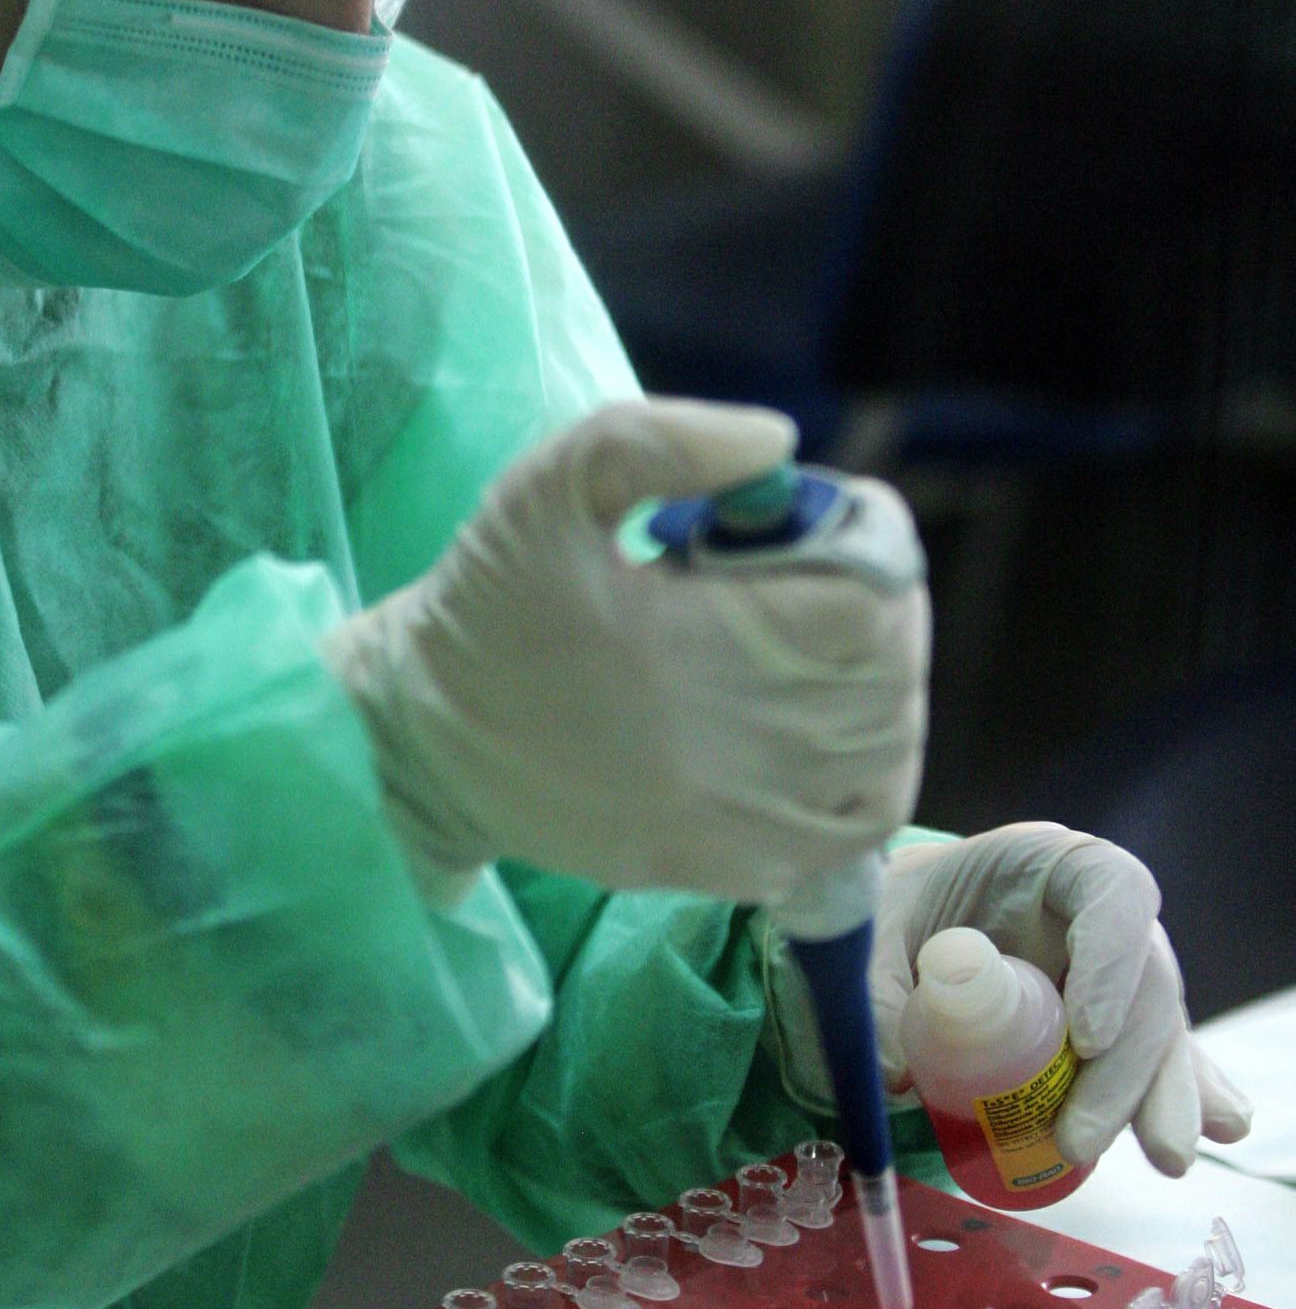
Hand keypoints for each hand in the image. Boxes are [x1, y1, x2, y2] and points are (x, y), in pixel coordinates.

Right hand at [323, 397, 930, 905]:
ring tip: (820, 639)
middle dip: (878, 606)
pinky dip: (870, 764)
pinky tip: (825, 720)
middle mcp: (724, 752)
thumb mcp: (546, 487)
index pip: (865, 607)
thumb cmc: (488, 605)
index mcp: (686, 649)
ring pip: (887, 749)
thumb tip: (778, 441)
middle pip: (888, 677)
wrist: (421, 742)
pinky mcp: (726, 866)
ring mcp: (732, 825)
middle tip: (822, 570)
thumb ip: (659, 442)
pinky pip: (856, 823)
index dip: (866, 547)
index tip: (819, 520)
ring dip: (879, 680)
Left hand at [870, 823, 1252, 1174]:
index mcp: (1054, 863)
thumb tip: (897, 1076)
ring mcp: (1119, 971)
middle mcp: (1104, 916)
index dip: (1113, 963)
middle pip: (1146, 981)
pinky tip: (1219, 1130)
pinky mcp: (1120, 1021)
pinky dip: (1184, 1095)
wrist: (914, 916)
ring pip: (1161, 1029)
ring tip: (1166, 1158)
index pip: (1114, 893)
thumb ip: (878, 989)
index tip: (1086, 1038)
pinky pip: (1161, 1057)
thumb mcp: (876, 929)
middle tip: (1079, 1138)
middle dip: (1127, 1068)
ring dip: (1161, 1097)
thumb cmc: (904, 906)